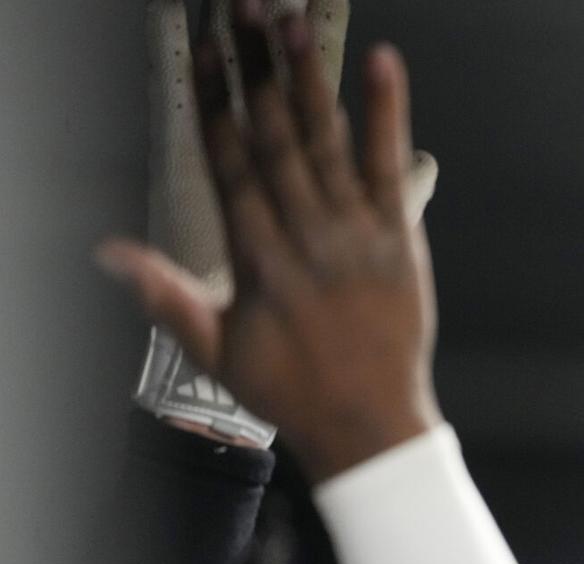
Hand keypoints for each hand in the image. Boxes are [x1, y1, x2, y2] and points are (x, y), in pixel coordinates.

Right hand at [103, 0, 439, 480]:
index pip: (228, 161)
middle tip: (240, 6)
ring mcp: (355, 234)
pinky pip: (391, 167)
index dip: (214, 99)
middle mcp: (305, 236)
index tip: (201, 46)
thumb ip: (165, 296)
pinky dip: (387, 115)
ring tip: (287, 19)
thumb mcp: (216, 351)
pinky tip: (383, 64)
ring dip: (307, 77)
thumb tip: (108, 251)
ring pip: (326, 141)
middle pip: (273, 137)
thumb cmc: (292, 392)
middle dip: (254, 69)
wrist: (369, 426)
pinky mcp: (400, 238)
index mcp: (257, 257)